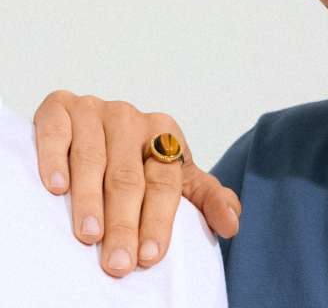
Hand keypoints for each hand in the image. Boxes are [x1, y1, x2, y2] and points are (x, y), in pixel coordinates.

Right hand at [33, 90, 240, 277]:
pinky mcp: (59, 106)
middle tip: (118, 263)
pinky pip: (57, 131)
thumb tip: (232, 223)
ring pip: (92, 158)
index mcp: (163, 131)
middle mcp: (129, 117)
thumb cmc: (137, 161)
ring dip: (89, 198)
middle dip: (124, 222)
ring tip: (89, 235)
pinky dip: (54, 158)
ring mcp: (93, 110)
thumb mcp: (175, 176)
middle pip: (128, 176)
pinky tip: (55, 187)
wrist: (91, 127)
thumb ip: (205, 197)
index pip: (164, 181)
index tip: (151, 256)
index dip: (158, 219)